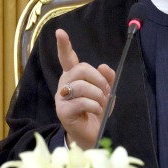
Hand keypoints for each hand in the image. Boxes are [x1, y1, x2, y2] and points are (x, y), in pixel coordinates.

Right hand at [54, 28, 114, 148]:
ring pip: (81, 86)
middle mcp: (64, 84)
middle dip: (98, 79)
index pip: (67, 58)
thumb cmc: (96, 111)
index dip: (64, 45)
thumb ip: (108, 78)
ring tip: (101, 104)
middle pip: (80, 69)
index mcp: (73, 76)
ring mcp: (61, 97)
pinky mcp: (62, 110)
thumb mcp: (107, 92)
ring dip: (97, 95)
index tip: (60, 32)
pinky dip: (94, 106)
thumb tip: (103, 66)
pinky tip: (96, 111)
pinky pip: (81, 102)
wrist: (91, 135)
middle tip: (106, 92)